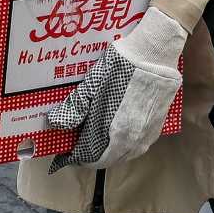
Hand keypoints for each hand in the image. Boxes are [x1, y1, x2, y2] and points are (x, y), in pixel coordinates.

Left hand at [46, 6, 185, 171]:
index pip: (90, 157)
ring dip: (110, 154)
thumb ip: (75, 107)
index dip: (76, 158)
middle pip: (107, 159)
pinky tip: (122, 137)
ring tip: (99, 145)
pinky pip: (140, 146)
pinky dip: (126, 148)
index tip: (67, 155)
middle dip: (91, 158)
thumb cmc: (121, 66)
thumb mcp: (92, 83)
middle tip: (80, 149)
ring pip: (125, 155)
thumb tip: (55, 124)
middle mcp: (132, 139)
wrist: (154, 53)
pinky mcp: (158, 126)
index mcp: (113, 132)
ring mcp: (147, 134)